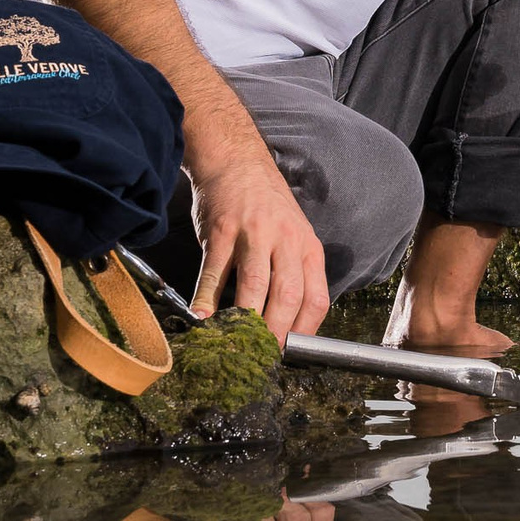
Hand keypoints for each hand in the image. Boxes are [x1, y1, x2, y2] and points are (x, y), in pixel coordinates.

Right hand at [188, 121, 328, 335]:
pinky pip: (215, 271)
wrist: (236, 161)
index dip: (305, 332)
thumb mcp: (293, 235)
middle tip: (262, 358)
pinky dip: (208, 299)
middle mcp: (287, 241)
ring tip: (237, 346)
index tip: (289, 354)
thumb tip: (285, 325)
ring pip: (255, 286)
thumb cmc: (265, 206)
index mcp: (308, 248)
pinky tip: (202, 318)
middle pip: (289, 296)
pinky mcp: (222, 230)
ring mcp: (254, 234)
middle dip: (276, 334)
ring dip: (247, 320)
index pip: (317, 299)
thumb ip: (293, 273)